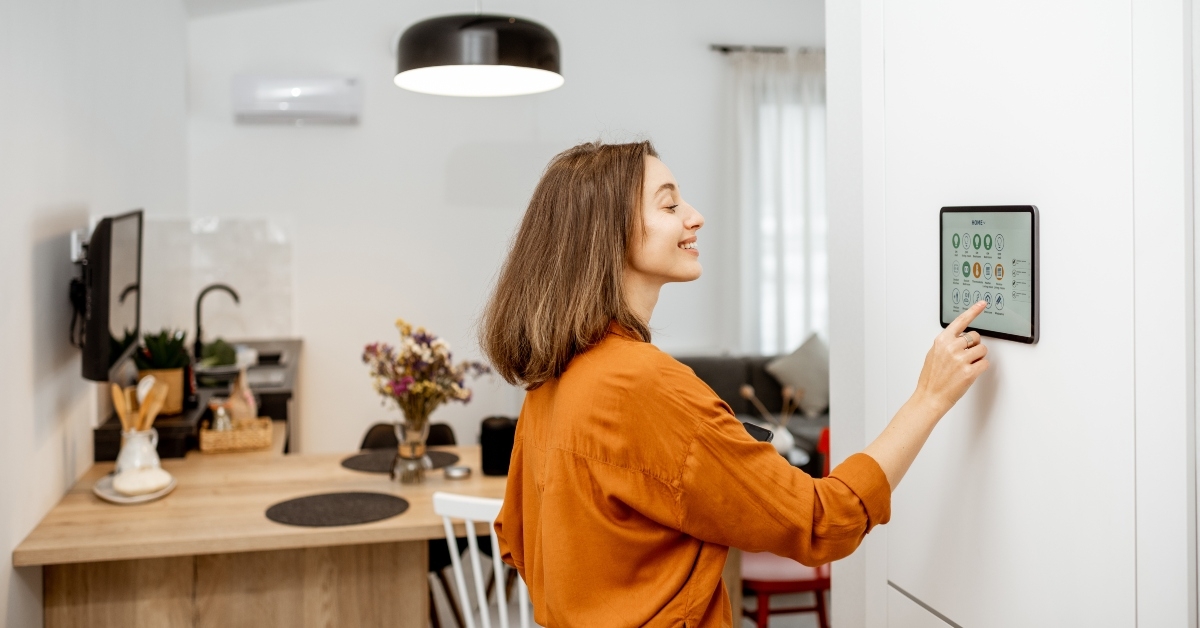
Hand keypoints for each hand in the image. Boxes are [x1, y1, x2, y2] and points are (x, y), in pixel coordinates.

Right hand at [913, 301, 989, 416]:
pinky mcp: (969, 372)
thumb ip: (946, 343)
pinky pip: (985, 363)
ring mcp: (961, 360)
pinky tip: (970, 372)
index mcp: (942, 341)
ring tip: (966, 366)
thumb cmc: (931, 378)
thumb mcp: (933, 354)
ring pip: (982, 350)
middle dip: (974, 345)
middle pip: (976, 337)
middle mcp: (951, 347)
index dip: (973, 311)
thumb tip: (959, 338)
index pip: (961, 321)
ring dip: (978, 357)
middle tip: (966, 356)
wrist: (930, 397)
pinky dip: (981, 367)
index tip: (982, 304)